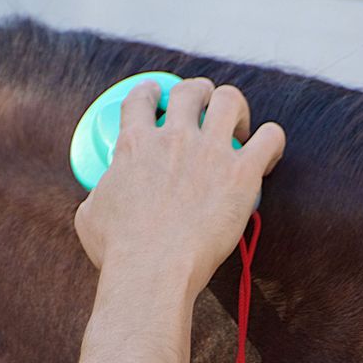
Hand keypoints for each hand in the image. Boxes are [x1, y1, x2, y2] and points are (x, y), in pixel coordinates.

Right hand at [74, 77, 285, 295]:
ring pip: (230, 100)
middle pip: (191, 91)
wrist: (153, 272)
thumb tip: (102, 193)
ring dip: (236, 109)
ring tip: (239, 128)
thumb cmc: (119, 253)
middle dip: (200, 93)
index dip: (152, 93)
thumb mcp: (90, 215)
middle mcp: (173, 138)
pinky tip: (267, 156)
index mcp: (135, 144)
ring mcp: (210, 152)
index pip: (141, 98)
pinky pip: (270, 137)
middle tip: (206, 110)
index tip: (159, 97)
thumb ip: (100, 192)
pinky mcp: (242, 173)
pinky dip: (272, 140)